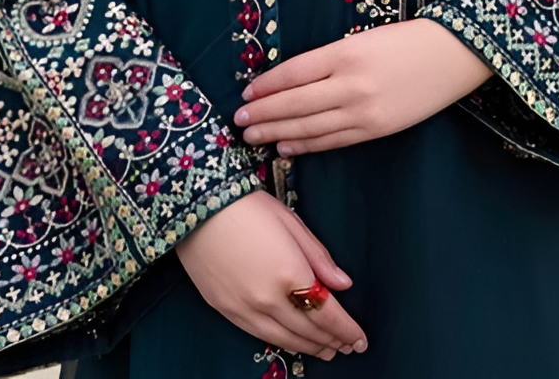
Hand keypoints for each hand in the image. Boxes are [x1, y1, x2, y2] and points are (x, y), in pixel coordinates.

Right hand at [176, 190, 366, 360]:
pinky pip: (260, 336)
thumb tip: (343, 283)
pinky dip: (282, 342)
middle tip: (348, 346)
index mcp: (289, 274)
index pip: (327, 314)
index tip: (360, 339)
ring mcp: (245, 309)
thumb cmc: (248, 207)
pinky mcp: (226, 310)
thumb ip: (320, 257)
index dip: (347, 330)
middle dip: (332, 341)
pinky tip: (292, 341)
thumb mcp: (292, 223)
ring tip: (327, 350)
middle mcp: (268, 299)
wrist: (197, 207)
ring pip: (285, 340)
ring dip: (310, 347)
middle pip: (308, 331)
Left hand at [234, 18, 492, 155]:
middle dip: (264, 115)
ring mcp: (363, 110)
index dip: (267, 87)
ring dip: (278, 133)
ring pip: (309, 127)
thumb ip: (331, 58)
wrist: (452, 54)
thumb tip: (292, 80)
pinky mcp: (376, 129)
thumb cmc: (406, 39)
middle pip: (295, 103)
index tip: (246, 96)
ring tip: (254, 138)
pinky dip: (307, 145)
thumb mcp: (364, 38)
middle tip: (238, 124)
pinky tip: (287, 147)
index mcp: (345, 52)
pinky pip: (333, 140)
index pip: (293, 73)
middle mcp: (350, 83)